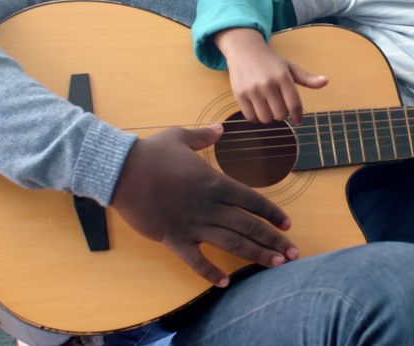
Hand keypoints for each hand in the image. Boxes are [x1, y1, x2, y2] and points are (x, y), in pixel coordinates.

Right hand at [109, 124, 298, 287]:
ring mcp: (192, 224)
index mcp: (215, 182)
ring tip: (276, 265)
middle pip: (249, 226)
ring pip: (231, 244)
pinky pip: (195, 260)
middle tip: (293, 253)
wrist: (120, 171)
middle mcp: (209, 206)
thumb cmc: (150, 153)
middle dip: (274, 240)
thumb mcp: (179, 136)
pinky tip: (225, 283)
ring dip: (256, 255)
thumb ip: (204, 136)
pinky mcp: (173, 238)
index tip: (287, 224)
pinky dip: (210, 273)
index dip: (272, 213)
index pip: (252, 200)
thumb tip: (221, 129)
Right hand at [216, 28, 327, 123]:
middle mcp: (268, 84)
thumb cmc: (270, 62)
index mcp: (283, 77)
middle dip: (283, 115)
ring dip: (269, 117)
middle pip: (280, 114)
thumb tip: (325, 81)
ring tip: (269, 109)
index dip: (298, 116)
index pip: (294, 104)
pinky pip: (250, 117)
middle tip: (280, 108)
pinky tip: (258, 110)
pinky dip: (256, 118)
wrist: (244, 51)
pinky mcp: (240, 95)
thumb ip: (307, 78)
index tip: (298, 120)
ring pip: (266, 118)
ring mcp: (252, 90)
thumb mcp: (289, 67)